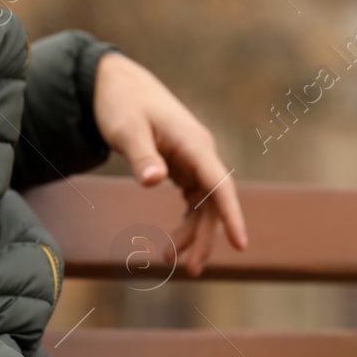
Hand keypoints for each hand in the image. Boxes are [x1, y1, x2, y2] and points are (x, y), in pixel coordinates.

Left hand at [91, 52, 246, 275]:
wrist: (115, 84)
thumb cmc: (121, 104)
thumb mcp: (126, 129)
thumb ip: (141, 156)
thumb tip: (154, 181)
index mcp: (193, 143)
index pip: (219, 184)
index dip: (232, 215)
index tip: (241, 245)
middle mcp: (200, 153)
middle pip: (213, 202)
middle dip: (206, 237)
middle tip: (191, 271)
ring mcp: (193, 159)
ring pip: (203, 204)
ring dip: (192, 233)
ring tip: (169, 261)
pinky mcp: (182, 165)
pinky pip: (192, 199)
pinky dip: (185, 221)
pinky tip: (172, 243)